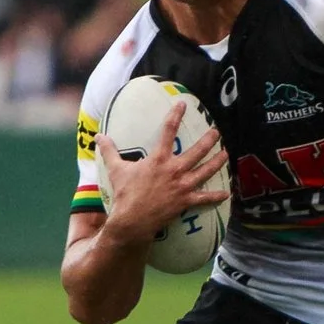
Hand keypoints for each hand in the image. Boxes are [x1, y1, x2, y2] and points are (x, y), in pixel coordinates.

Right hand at [97, 101, 228, 243]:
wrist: (133, 219)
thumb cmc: (125, 194)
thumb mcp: (116, 169)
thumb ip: (109, 151)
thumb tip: (98, 136)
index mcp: (158, 159)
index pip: (168, 131)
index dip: (175, 115)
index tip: (182, 104)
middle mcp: (174, 169)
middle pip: (197, 151)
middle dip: (209, 140)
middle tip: (217, 131)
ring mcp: (182, 185)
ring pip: (206, 171)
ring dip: (217, 162)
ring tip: (226, 154)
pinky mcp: (186, 201)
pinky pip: (205, 198)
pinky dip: (215, 196)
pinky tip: (226, 192)